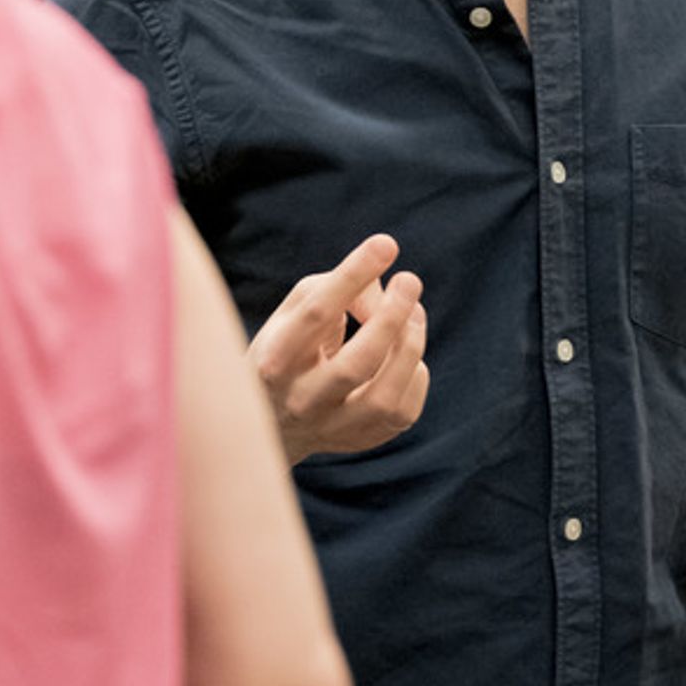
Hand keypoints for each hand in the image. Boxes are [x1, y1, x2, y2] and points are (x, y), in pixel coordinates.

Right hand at [248, 233, 428, 465]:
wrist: (270, 424)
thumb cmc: (289, 349)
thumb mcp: (294, 312)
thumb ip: (335, 289)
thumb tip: (389, 291)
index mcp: (275, 358)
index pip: (317, 314)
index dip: (354, 275)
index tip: (386, 245)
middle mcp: (300, 400)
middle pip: (355, 364)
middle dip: (390, 318)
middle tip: (410, 280)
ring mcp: (332, 428)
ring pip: (384, 397)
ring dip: (409, 347)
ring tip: (414, 313)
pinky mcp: (360, 441)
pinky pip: (403, 412)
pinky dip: (414, 374)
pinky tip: (404, 354)